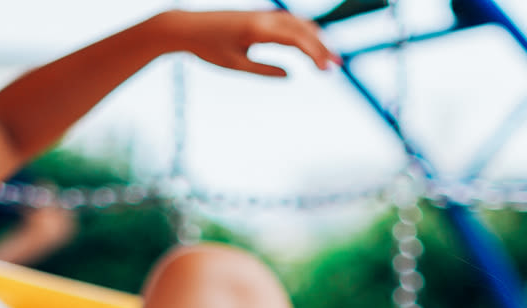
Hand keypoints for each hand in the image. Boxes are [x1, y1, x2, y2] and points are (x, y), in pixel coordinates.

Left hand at [163, 10, 338, 77]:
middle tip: (338, 68)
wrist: (188, 27)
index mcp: (258, 28)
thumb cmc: (208, 47)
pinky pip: (288, 23)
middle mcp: (264, 17)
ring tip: (329, 60)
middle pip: (303, 29)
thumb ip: (263, 70)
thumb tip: (289, 75)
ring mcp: (263, 14)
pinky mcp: (260, 17)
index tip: (328, 71)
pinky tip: (311, 46)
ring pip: (298, 23)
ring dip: (316, 40)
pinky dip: (303, 33)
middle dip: (322, 48)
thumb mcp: (235, 64)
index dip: (316, 53)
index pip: (297, 38)